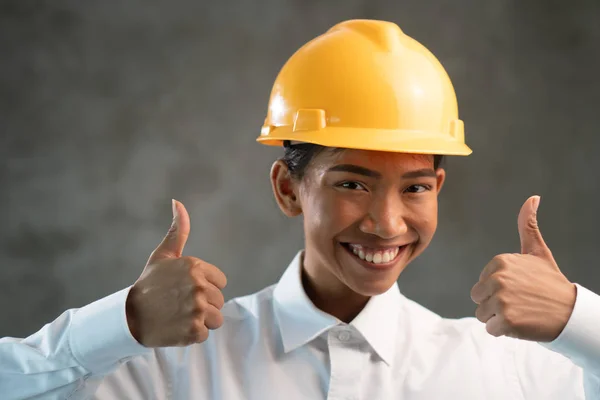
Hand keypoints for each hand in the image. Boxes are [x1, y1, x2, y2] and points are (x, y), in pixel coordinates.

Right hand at [125, 200, 227, 346]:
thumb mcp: (163, 255)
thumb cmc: (149, 285)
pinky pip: (205, 334)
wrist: (129, 317)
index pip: (221, 282)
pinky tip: (176, 327)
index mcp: (195, 267)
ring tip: (180, 316)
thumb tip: (178, 202)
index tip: (185, 289)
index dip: (205, 287)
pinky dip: (192, 335)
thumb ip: (177, 231)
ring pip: (216, 319)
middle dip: (203, 305)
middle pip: (219, 301)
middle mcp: (199, 286)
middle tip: (179, 304)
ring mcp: (197, 309)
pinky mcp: (194, 330)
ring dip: (201, 321)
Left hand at [470, 196, 576, 341]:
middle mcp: (499, 278)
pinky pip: (491, 330)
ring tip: (521, 312)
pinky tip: (522, 324)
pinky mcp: (506, 321)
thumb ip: (528, 226)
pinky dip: (504, 331)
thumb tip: (532, 198)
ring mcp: (502, 300)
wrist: (572, 313)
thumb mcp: (538, 252)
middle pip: (478, 298)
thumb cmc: (551, 283)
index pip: (481, 283)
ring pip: (482, 315)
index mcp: (500, 261)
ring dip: (499, 318)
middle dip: (495, 304)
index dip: (498, 290)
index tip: (519, 289)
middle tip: (519, 302)